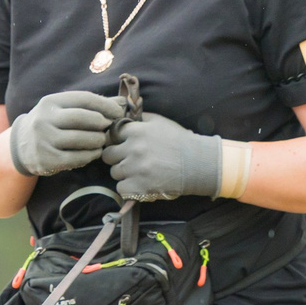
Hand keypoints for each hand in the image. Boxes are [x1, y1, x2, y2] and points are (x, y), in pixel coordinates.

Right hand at [6, 89, 124, 176]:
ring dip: (97, 140)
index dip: (104, 104)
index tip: (118, 111)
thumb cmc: (50, 124)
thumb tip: (122, 102)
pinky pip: (75, 158)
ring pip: (80, 139)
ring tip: (102, 141)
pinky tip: (94, 153)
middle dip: (101, 123)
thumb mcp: (64, 109)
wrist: (21, 145)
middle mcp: (44, 119)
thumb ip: (91, 106)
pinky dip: (89, 156)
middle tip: (110, 127)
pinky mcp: (46, 160)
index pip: (83, 99)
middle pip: (82, 118)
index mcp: (50, 102)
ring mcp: (43, 140)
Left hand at [103, 112, 222, 201]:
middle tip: (130, 160)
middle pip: (108, 155)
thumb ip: (141, 118)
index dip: (118, 140)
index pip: (112, 135)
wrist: (197, 164)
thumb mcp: (160, 122)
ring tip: (139, 172)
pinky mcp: (138, 188)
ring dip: (124, 173)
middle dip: (117, 157)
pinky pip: (121, 189)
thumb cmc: (180, 141)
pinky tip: (140, 183)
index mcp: (137, 132)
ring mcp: (135, 170)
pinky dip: (128, 188)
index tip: (124, 144)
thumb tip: (124, 115)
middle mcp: (133, 150)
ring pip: (114, 172)